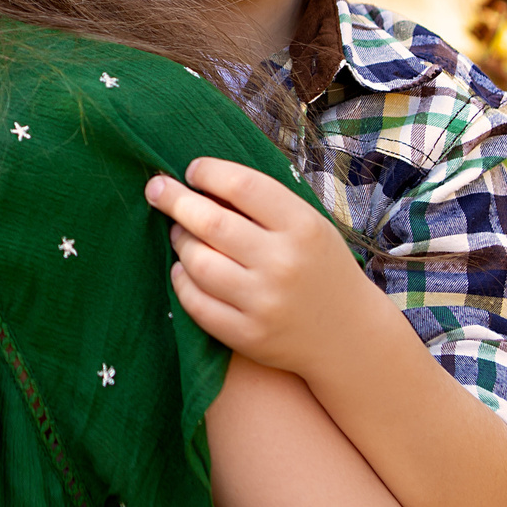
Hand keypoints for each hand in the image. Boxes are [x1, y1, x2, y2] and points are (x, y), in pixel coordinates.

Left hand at [145, 157, 365, 376]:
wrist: (349, 334)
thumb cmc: (319, 267)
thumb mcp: (309, 226)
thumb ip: (263, 204)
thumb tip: (200, 179)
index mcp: (303, 227)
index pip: (242, 186)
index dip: (208, 173)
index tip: (192, 170)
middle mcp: (284, 264)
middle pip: (211, 223)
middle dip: (175, 200)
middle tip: (156, 189)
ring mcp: (264, 303)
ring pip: (197, 262)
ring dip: (179, 241)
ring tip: (179, 232)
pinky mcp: (248, 336)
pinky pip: (195, 303)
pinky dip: (181, 281)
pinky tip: (184, 269)